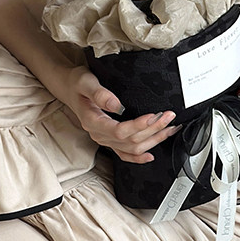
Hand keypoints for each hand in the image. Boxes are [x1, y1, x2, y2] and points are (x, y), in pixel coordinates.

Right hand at [60, 66, 177, 163]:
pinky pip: (125, 155)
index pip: (119, 130)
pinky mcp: (110, 141)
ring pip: (132, 148)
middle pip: (130, 140)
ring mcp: (105, 140)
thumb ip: (100, 94)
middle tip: (168, 117)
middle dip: (152, 130)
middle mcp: (99, 135)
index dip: (138, 126)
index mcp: (93, 122)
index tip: (154, 116)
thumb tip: (117, 105)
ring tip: (169, 128)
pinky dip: (139, 158)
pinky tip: (151, 155)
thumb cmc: (78, 85)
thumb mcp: (86, 82)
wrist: (70, 89)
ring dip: (153, 140)